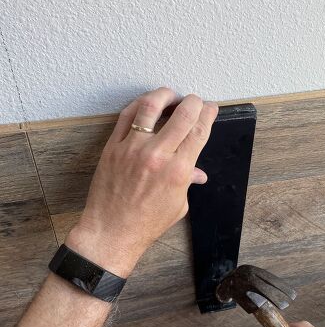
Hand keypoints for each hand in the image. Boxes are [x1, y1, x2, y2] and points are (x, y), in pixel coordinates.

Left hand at [66, 88, 217, 276]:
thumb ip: (188, 182)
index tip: (210, 108)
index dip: (208, 114)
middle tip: (194, 100)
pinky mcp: (113, 147)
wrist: (111, 232)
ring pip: (151, 106)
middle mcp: (157, 155)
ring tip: (170, 95)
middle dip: (193, 102)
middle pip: (182, 114)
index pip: (199, 131)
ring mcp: (133, 148)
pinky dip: (139, 105)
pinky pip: (126, 116)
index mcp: (178, 170)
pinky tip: (146, 105)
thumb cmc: (146, 223)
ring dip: (165, 95)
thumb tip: (198, 173)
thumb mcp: (178, 205)